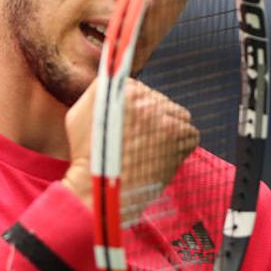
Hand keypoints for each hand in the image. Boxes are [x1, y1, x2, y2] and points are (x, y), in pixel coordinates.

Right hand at [63, 78, 198, 216]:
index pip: (142, 92)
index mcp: (120, 89)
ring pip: (180, 116)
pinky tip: (165, 156)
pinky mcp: (177, 137)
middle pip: (162, 103)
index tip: (131, 127)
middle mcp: (143, 98)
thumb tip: (116, 81)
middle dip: (155, 121)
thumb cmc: (86, 156)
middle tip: (142, 142)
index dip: (138, 111)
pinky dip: (183, 146)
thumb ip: (99, 93)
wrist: (98, 189)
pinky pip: (191, 135)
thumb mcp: (79, 113)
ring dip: (171, 130)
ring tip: (155, 149)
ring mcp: (162, 117)